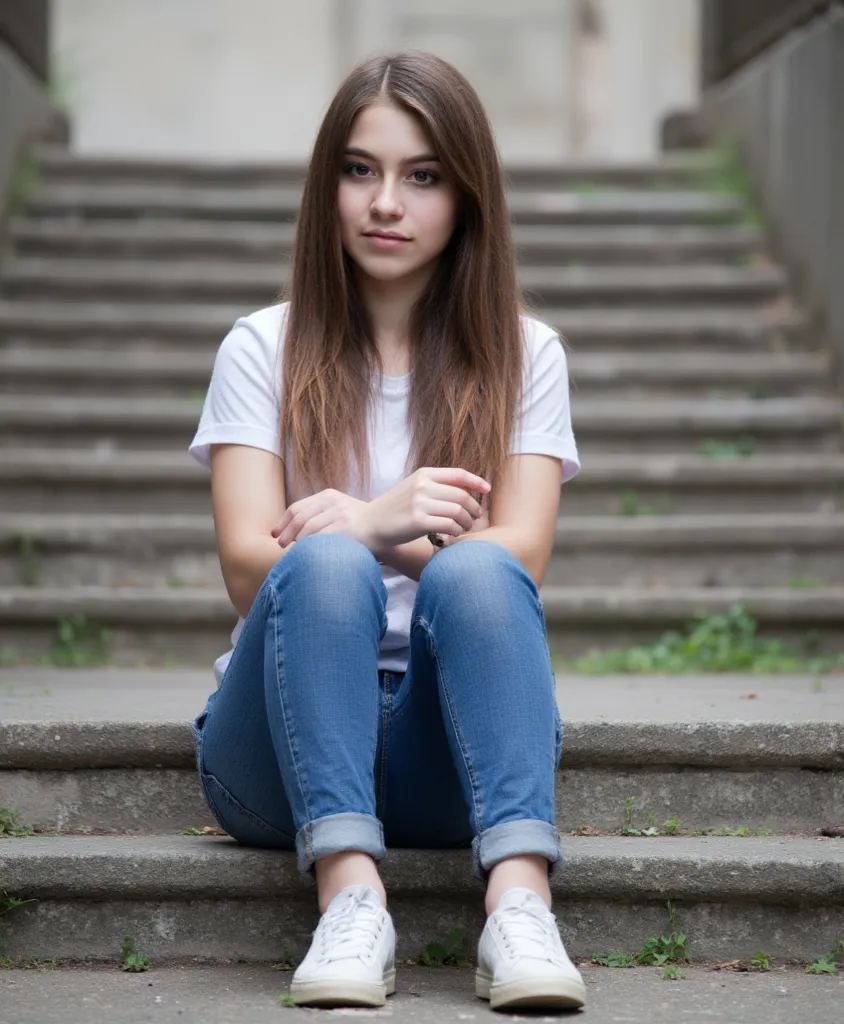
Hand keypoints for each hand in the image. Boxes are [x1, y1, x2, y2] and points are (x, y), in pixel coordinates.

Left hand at [271, 490, 376, 548]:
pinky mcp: (346, 528)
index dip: (283, 521)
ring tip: (292, 552)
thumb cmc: (362, 523)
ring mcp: (339, 514)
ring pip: (308, 529)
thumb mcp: (340, 510)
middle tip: (280, 545)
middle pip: (299, 518)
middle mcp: (332, 502)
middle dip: (287, 533)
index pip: (297, 507)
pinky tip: (306, 554)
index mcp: (328, 496)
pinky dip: (311, 547)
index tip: (275, 533)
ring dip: (297, 542)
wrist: (386, 524)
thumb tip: (295, 531)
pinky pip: (321, 539)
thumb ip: (321, 515)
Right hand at [364, 467, 490, 549]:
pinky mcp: (418, 521)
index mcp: (423, 474)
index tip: (487, 490)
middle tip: (475, 518)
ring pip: (458, 511)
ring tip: (464, 528)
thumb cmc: (395, 509)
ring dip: (467, 522)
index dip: (477, 482)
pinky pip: (449, 525)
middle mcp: (422, 485)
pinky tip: (453, 534)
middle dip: (473, 508)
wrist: (369, 524)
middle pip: (462, 495)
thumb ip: (436, 486)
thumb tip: (467, 490)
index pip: (458, 474)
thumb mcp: (414, 489)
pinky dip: (456, 531)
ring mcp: (420, 503)